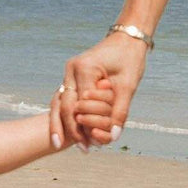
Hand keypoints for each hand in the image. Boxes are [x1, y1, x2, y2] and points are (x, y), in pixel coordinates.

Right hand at [50, 32, 147, 148]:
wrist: (126, 40)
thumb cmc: (130, 59)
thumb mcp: (128, 85)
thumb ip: (120, 111)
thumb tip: (114, 136)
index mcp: (84, 68)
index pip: (80, 105)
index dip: (84, 127)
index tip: (92, 144)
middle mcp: (71, 70)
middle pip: (63, 105)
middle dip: (67, 129)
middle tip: (72, 148)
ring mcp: (69, 73)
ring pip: (58, 103)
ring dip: (61, 124)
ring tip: (59, 145)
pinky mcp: (71, 77)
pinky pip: (64, 99)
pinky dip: (65, 115)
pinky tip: (67, 130)